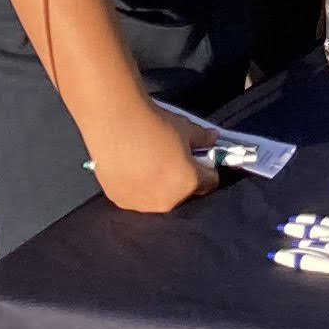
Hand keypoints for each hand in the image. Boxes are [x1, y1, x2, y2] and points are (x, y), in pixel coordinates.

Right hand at [94, 104, 217, 216]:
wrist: (115, 123)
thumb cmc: (156, 124)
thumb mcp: (186, 128)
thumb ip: (203, 138)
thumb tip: (214, 138)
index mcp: (188, 184)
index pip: (210, 182)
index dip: (207, 168)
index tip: (200, 159)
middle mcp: (167, 202)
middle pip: (184, 194)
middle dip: (183, 180)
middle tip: (173, 161)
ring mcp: (142, 206)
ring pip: (159, 199)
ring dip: (160, 186)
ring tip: (149, 166)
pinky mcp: (121, 201)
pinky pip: (137, 197)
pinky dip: (139, 187)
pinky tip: (131, 170)